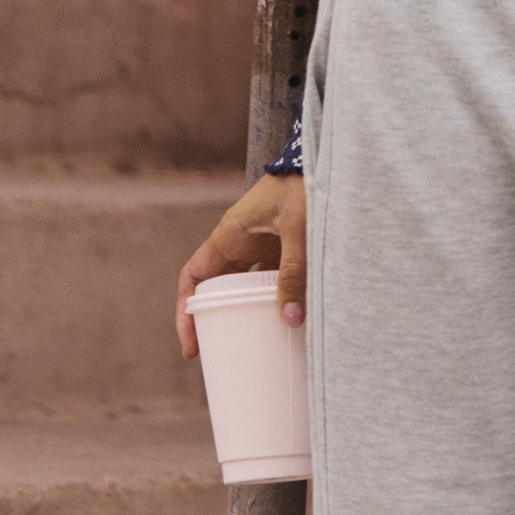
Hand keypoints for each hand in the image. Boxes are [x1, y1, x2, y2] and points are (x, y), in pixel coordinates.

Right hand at [175, 172, 307, 358]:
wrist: (328, 159)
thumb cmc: (305, 185)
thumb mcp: (298, 229)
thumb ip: (295, 271)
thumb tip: (290, 320)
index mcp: (228, 236)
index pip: (193, 277)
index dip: (186, 312)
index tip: (191, 345)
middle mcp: (240, 243)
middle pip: (217, 289)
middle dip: (217, 320)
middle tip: (226, 355)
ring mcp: (262, 246)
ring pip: (245, 287)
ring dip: (248, 312)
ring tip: (257, 346)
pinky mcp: (284, 248)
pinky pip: (272, 281)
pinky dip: (276, 300)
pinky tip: (289, 321)